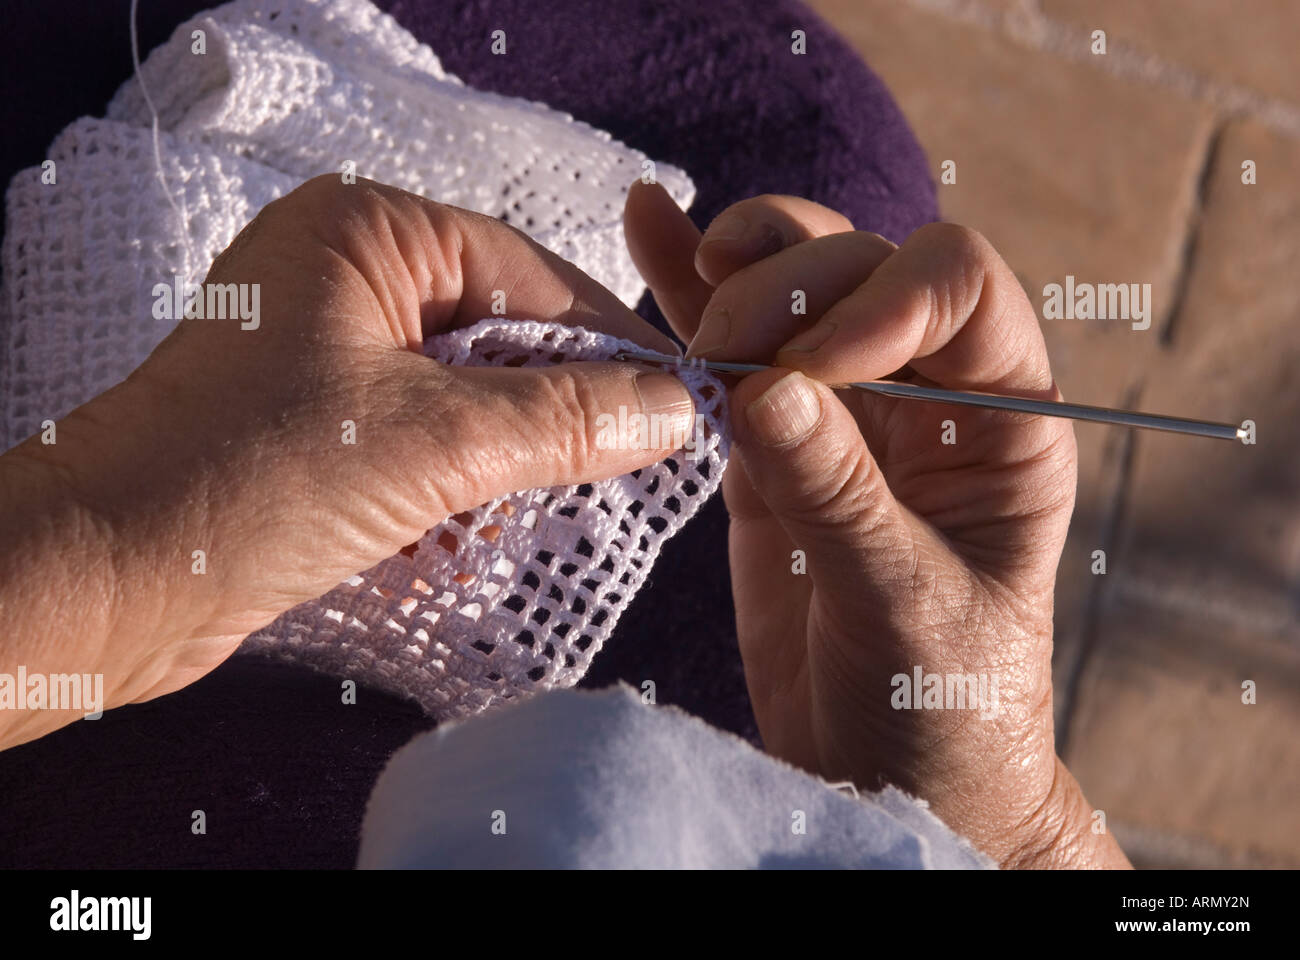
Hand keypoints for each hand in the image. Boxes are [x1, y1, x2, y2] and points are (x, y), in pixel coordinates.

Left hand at [0, 175, 692, 747]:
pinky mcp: (316, 422)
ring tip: (511, 515)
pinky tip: (454, 538)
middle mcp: (346, 277)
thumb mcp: (435, 441)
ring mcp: (327, 351)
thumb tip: (673, 407)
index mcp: (367, 232)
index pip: (529, 272)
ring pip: (466, 395)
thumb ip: (565, 417)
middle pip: (501, 335)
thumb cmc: (247, 481)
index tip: (681, 398)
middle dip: (551, 412)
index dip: (611, 340)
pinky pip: (422, 438)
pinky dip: (452, 489)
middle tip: (619, 466)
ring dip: (500, 462)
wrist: (106, 583)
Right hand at [625, 183, 1128, 867]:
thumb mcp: (906, 606)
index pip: (960, 292)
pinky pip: (732, 356)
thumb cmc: (939, 705)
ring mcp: (845, 415)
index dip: (884, 299)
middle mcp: (930, 397)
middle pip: (864, 272)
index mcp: (1005, 423)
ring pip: (796, 292)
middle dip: (791, 290)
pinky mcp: (770, 445)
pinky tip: (648, 227)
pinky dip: (687, 296)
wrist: (887, 773)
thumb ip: (841, 496)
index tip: (811, 364)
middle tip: (724, 348)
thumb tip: (767, 389)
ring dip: (740, 269)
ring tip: (692, 266)